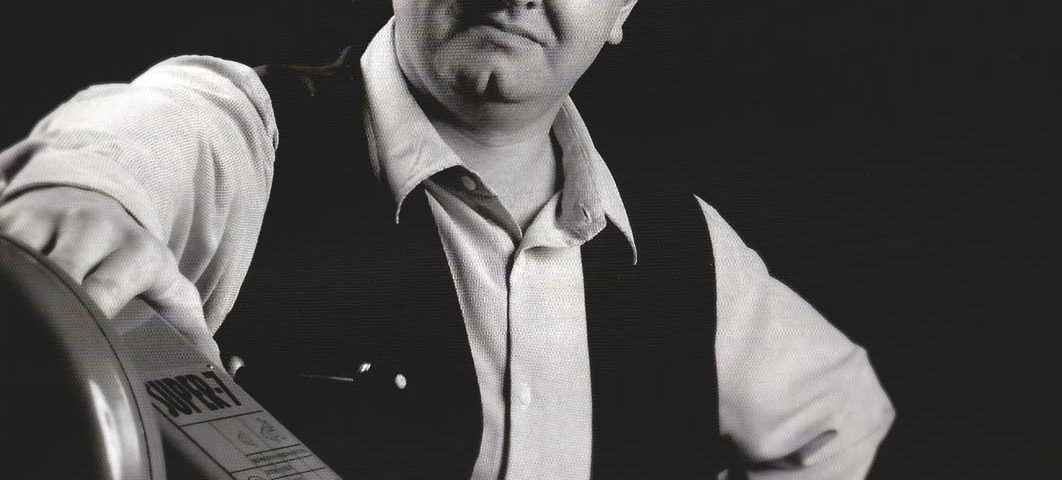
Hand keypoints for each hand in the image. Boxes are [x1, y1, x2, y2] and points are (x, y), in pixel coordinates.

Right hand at [0, 186, 220, 363]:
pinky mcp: (13, 214)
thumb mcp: (168, 285)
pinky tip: (11, 298)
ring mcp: (49, 219)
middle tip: (45, 341)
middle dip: (49, 308)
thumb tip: (213, 368)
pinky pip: (1, 249)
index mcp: (136, 251)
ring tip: (23, 321)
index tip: (80, 350)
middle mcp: (92, 228)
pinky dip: (5, 272)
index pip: (105, 291)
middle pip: (60, 275)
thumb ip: (190, 326)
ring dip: (20, 292)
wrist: (100, 196)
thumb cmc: (133, 256)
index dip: (87, 319)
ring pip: (22, 259)